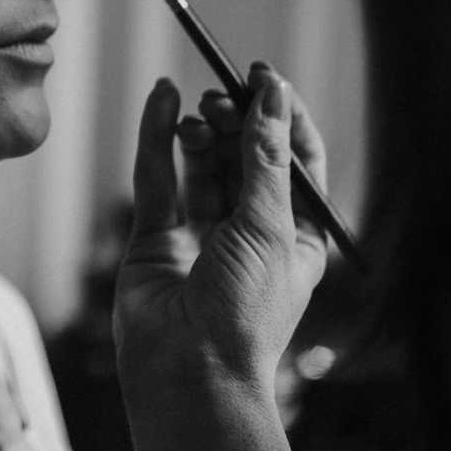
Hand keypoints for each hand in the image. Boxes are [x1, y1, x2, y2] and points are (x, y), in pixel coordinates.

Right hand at [113, 65, 328, 450]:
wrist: (191, 373)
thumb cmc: (247, 312)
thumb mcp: (271, 227)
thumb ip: (266, 159)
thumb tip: (272, 96)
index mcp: (295, 237)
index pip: (295, 163)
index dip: (282, 118)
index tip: (265, 77)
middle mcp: (249, 233)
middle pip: (245, 158)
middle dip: (237, 122)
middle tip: (223, 96)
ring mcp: (199, 236)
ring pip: (201, 165)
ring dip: (201, 131)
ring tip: (199, 111)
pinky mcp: (154, 240)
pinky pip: (156, 179)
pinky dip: (157, 137)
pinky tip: (161, 98)